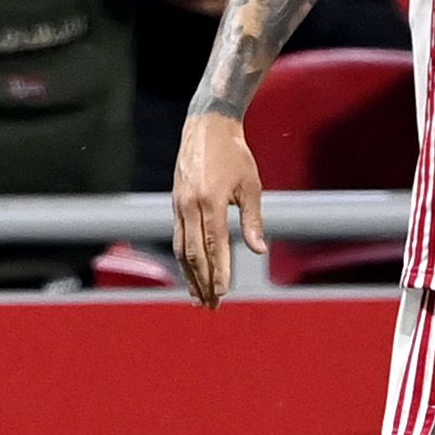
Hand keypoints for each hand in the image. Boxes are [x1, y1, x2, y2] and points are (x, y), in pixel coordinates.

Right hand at [172, 112, 267, 307]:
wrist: (206, 129)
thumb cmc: (235, 156)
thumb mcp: (251, 186)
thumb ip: (253, 220)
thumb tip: (260, 251)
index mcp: (209, 202)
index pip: (215, 245)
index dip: (219, 271)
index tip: (224, 293)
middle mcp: (189, 207)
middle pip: (195, 254)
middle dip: (204, 282)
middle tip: (212, 306)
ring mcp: (178, 207)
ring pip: (181, 249)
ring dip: (190, 275)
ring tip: (198, 298)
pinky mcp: (175, 205)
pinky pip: (177, 238)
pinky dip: (183, 259)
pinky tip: (189, 273)